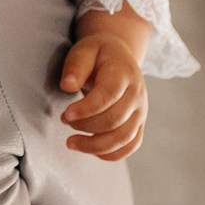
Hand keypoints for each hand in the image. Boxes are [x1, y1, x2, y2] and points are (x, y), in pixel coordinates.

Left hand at [59, 7, 150, 161]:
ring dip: (95, 145)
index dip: (87, 109)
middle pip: (115, 119)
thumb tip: (67, 86)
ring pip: (124, 137)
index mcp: (124, 73)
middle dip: (86, 126)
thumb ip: (76, 66)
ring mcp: (140, 111)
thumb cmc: (98, 55)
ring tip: (71, 142)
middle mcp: (137, 94)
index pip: (109, 95)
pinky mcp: (138, 124)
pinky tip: (90, 150)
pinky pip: (131, 146)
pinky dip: (111, 154)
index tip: (65, 115)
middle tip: (64, 121)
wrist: (119, 58)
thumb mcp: (84, 50)